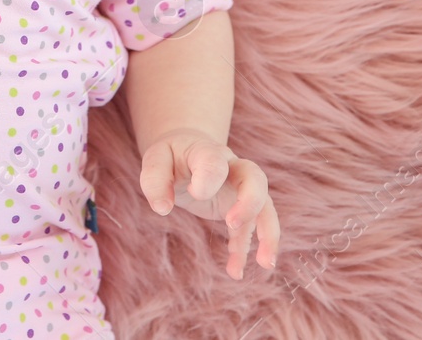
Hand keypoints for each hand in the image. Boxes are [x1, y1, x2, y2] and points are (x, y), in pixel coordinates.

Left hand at [139, 129, 280, 280]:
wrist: (187, 151)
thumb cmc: (171, 157)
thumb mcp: (156, 160)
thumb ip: (155, 180)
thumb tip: (162, 208)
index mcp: (209, 153)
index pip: (216, 163)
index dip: (207, 179)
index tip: (192, 193)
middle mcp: (232, 168)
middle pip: (256, 178)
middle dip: (249, 202)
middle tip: (232, 223)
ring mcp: (240, 189)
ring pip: (264, 207)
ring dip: (267, 235)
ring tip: (265, 264)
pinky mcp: (239, 208)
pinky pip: (250, 229)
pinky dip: (245, 250)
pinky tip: (235, 270)